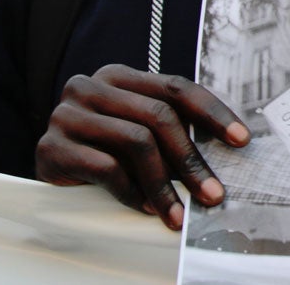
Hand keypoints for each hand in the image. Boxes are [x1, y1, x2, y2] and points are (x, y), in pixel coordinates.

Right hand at [35, 64, 249, 229]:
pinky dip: (132, 192)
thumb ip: (171, 128)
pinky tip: (146, 209)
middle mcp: (91, 86)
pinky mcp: (51, 146)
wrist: (48, 169)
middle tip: (213, 193)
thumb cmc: (103, 147)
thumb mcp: (138, 129)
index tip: (241, 140)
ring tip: (178, 213)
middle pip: (159, 116)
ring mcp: (67, 114)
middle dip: (192, 159)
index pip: (177, 87)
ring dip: (164, 185)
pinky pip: (106, 168)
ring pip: (136, 142)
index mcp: (119, 76)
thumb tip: (227, 150)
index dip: (213, 113)